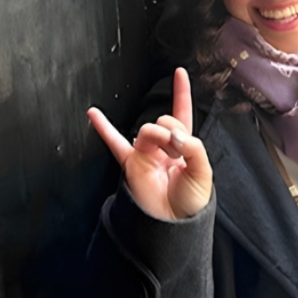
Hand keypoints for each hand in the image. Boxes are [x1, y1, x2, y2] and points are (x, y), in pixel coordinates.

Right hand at [88, 68, 212, 220]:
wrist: (174, 225)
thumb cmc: (191, 202)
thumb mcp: (203, 172)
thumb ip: (194, 147)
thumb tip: (175, 136)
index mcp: (183, 145)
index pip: (182, 113)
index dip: (181, 92)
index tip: (179, 72)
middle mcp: (162, 146)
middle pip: (165, 121)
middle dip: (174, 133)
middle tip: (179, 153)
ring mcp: (145, 153)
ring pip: (147, 129)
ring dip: (159, 138)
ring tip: (167, 157)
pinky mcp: (131, 163)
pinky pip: (114, 142)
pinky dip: (103, 128)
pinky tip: (93, 114)